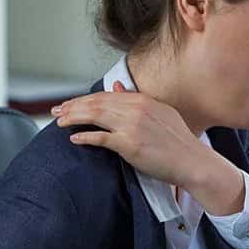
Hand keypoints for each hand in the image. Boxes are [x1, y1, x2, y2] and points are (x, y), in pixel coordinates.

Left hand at [52, 82, 244, 214]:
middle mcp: (136, 109)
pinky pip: (101, 138)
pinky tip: (74, 138)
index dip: (84, 99)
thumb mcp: (159, 113)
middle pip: (96, 103)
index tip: (69, 104)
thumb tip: (118, 86)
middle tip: (56, 111)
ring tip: (59, 122)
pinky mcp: (129, 145)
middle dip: (73, 106)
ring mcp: (132, 126)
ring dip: (74, 118)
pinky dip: (86, 137)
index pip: (106, 95)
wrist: (192, 161)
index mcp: (143, 100)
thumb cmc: (177, 141)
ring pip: (95, 116)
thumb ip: (136, 100)